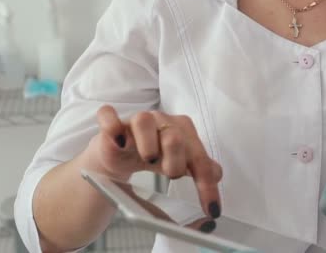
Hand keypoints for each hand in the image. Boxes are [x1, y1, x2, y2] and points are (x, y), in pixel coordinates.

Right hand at [83, 105, 222, 218]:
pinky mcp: (111, 124)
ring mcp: (135, 120)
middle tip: (171, 174)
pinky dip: (112, 125)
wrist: (119, 152)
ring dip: (148, 142)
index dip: (207, 184)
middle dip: (176, 160)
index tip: (211, 209)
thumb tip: (217, 180)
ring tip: (149, 158)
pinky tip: (118, 140)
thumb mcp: (178, 164)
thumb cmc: (152, 155)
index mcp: (183, 131)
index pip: (200, 158)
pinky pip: (108, 116)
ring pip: (144, 121)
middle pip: (175, 136)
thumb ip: (200, 171)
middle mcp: (162, 121)